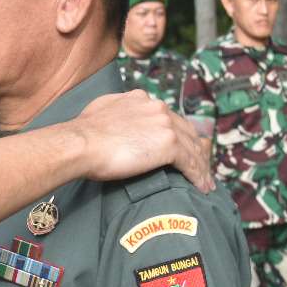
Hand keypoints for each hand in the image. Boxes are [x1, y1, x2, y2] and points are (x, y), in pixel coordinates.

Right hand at [72, 91, 214, 192]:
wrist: (80, 144)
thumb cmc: (82, 133)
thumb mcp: (101, 109)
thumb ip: (117, 110)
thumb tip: (117, 117)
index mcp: (142, 99)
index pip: (169, 119)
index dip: (179, 136)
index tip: (183, 150)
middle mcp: (158, 107)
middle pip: (187, 132)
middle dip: (196, 152)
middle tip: (201, 169)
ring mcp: (165, 125)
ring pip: (193, 149)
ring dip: (202, 167)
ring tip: (206, 183)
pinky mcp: (169, 145)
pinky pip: (190, 163)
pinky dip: (198, 177)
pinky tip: (202, 188)